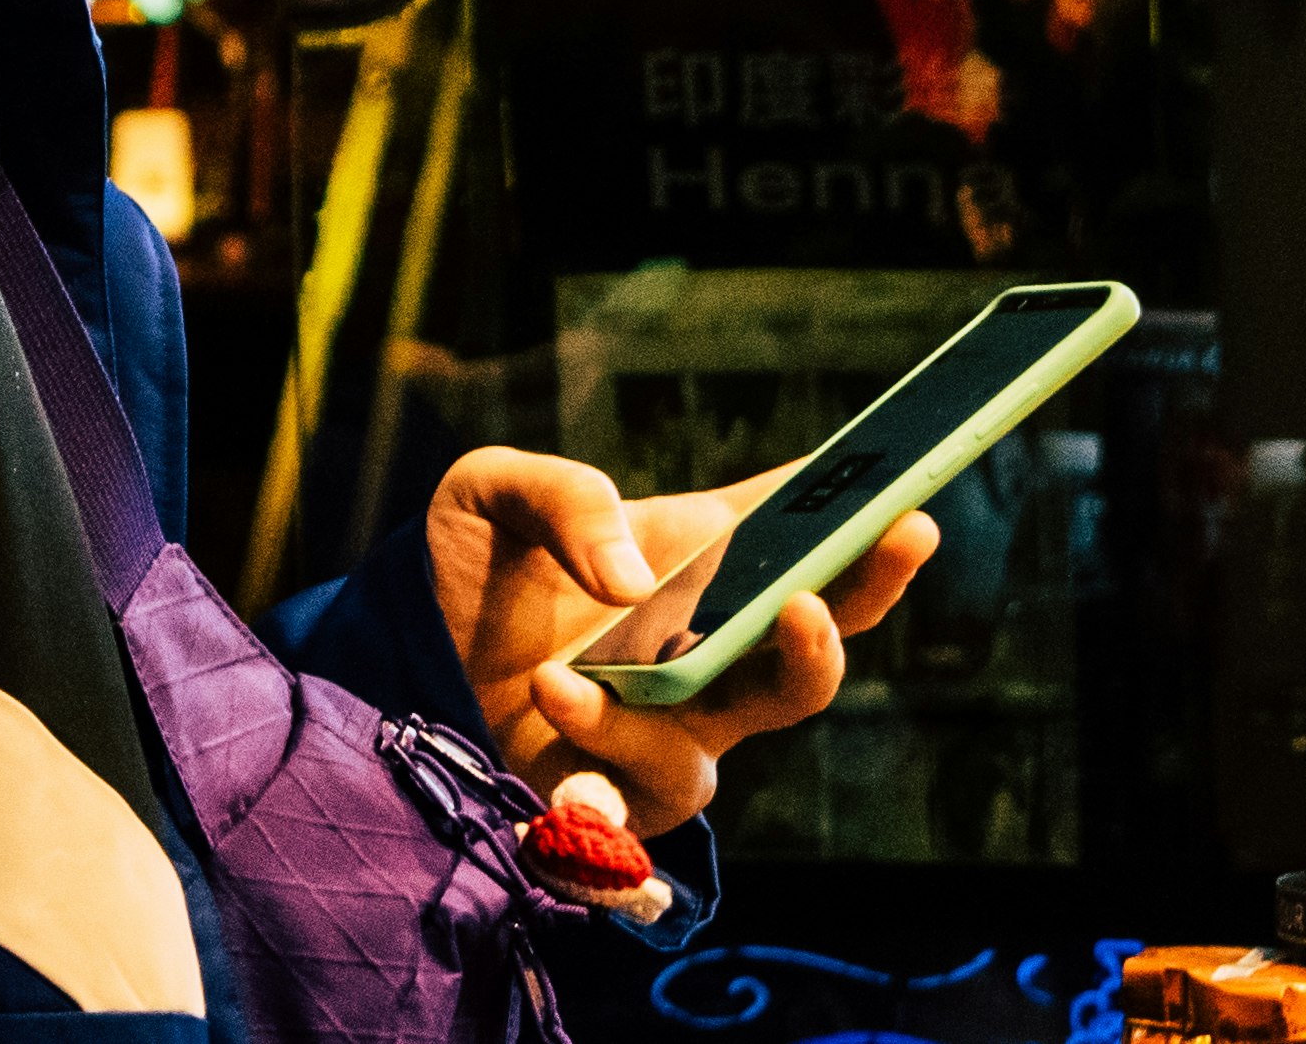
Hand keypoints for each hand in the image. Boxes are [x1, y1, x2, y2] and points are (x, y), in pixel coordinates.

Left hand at [417, 448, 932, 831]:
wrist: (399, 646)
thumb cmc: (475, 560)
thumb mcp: (494, 491)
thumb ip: (563, 499)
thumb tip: (627, 579)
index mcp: (700, 561)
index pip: (804, 544)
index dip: (868, 535)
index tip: (906, 511)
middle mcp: (703, 652)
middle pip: (803, 665)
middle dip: (824, 643)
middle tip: (804, 607)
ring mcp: (665, 732)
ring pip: (705, 758)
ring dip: (640, 727)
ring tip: (553, 679)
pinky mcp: (610, 797)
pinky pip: (627, 814)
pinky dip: (595, 794)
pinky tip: (559, 778)